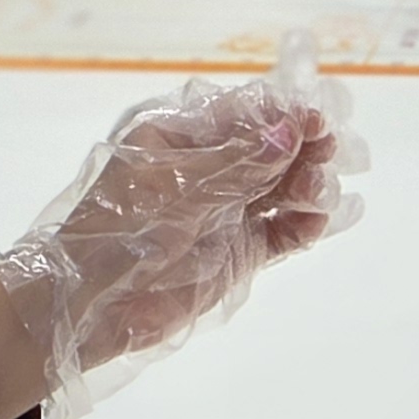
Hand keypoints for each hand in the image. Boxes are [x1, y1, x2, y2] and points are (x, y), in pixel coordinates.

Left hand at [0, 35, 360, 418]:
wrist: (90, 303)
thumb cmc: (120, 229)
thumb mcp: (176, 186)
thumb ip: (236, 163)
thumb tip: (289, 132)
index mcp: (177, 139)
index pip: (240, 116)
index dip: (279, 115)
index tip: (314, 119)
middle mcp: (206, 172)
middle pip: (268, 150)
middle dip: (301, 148)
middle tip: (328, 151)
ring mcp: (224, 213)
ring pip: (280, 190)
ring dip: (306, 185)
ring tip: (318, 191)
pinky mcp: (237, 254)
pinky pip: (280, 234)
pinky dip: (303, 226)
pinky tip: (319, 221)